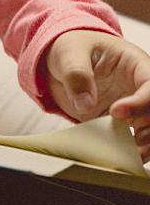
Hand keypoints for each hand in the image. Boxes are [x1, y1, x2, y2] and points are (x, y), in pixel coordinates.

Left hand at [46, 30, 149, 160]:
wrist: (64, 60)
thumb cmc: (72, 47)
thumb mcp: (68, 53)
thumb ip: (76, 74)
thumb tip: (84, 102)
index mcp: (134, 64)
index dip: (140, 102)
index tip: (116, 112)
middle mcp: (140, 87)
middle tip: (133, 141)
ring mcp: (134, 107)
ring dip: (147, 146)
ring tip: (129, 154)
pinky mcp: (123, 123)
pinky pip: (135, 140)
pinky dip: (130, 151)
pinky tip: (119, 158)